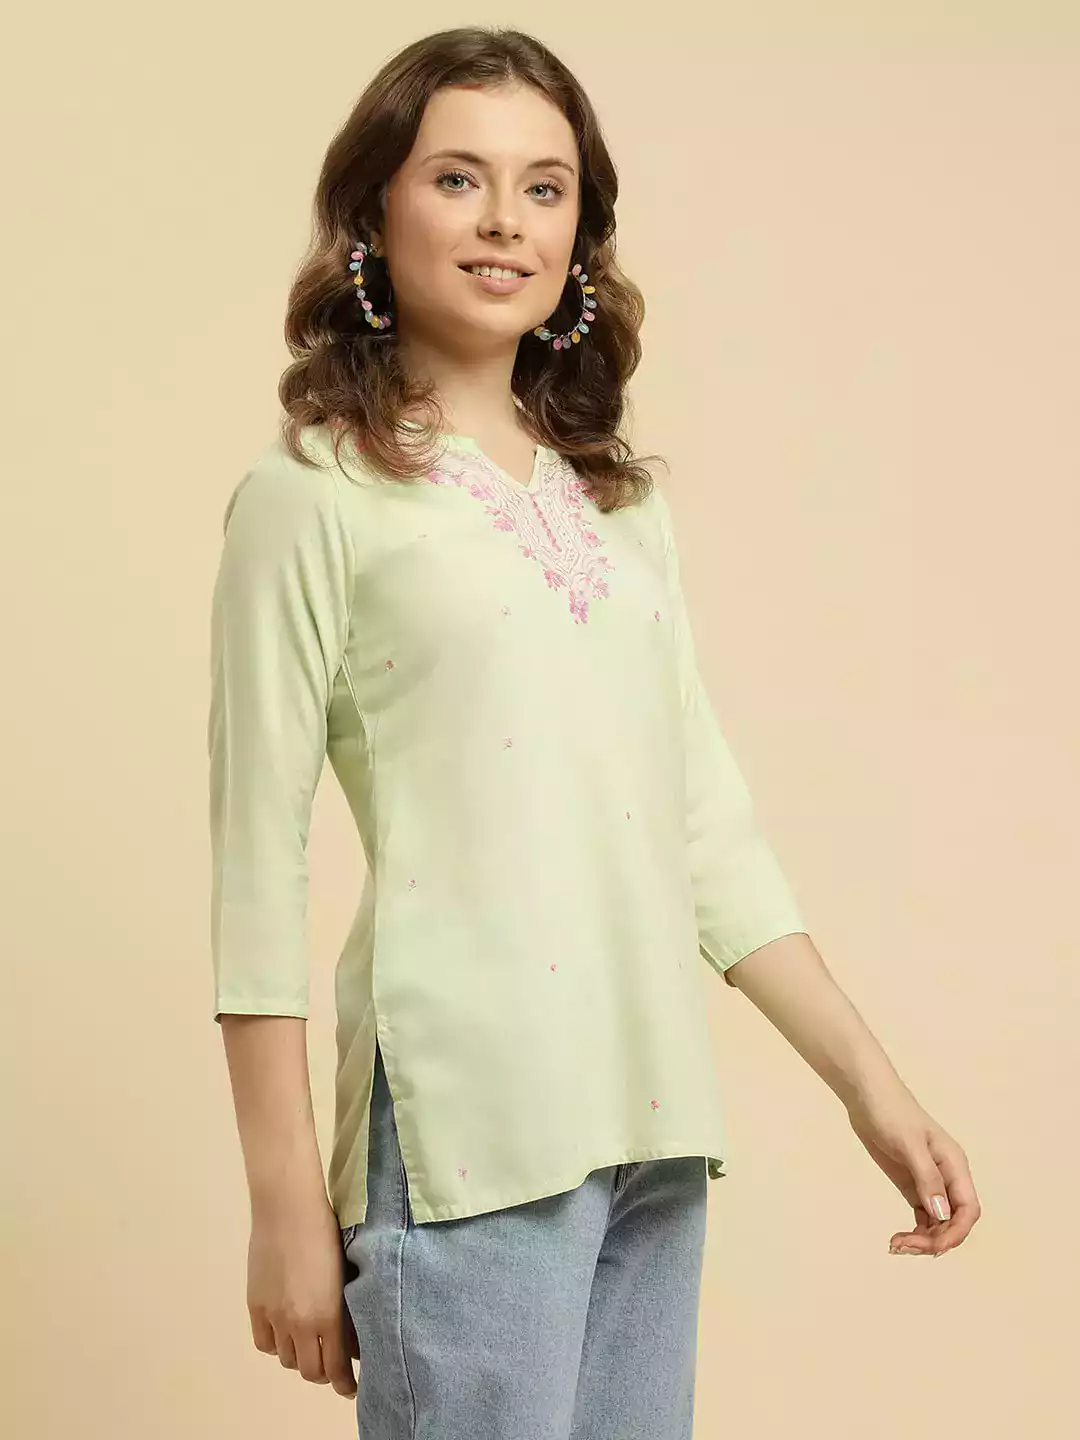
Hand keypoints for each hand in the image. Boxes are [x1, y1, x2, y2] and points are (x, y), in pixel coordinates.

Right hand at [246, 1196, 357, 1396]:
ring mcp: (275, 1316)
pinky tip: (285, 1333)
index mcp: (328, 1316)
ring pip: (286, 1359)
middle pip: (310, 1370)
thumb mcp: (346, 1273)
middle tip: (332, 1364)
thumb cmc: (327, 1231)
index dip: (344, 1385)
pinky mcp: (256, 1306)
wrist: (289, 1208)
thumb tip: (351, 1336)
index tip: (351, 1388)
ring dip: (300, 1357)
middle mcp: (299, 1324)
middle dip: (323, 1373)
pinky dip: (276, 1345)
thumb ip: (347, 1309)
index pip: (335, 1369)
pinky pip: (264, 1343)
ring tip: (309, 1345)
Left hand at [844, 1085, 980, 1257]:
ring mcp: (930, 1182)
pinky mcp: (912, 1185)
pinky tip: (897, 1239)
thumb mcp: (909, 1144)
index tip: (933, 1247)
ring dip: (923, 1240)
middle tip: (903, 1246)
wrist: (867, 1096)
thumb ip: (926, 1179)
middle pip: (953, 1222)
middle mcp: (947, 1177)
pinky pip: (923, 1217)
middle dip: (934, 1239)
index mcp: (955, 1165)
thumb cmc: (892, 1113)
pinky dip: (915, 1231)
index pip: (968, 1209)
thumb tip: (943, 1215)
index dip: (956, 1232)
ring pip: (938, 1223)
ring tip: (896, 1245)